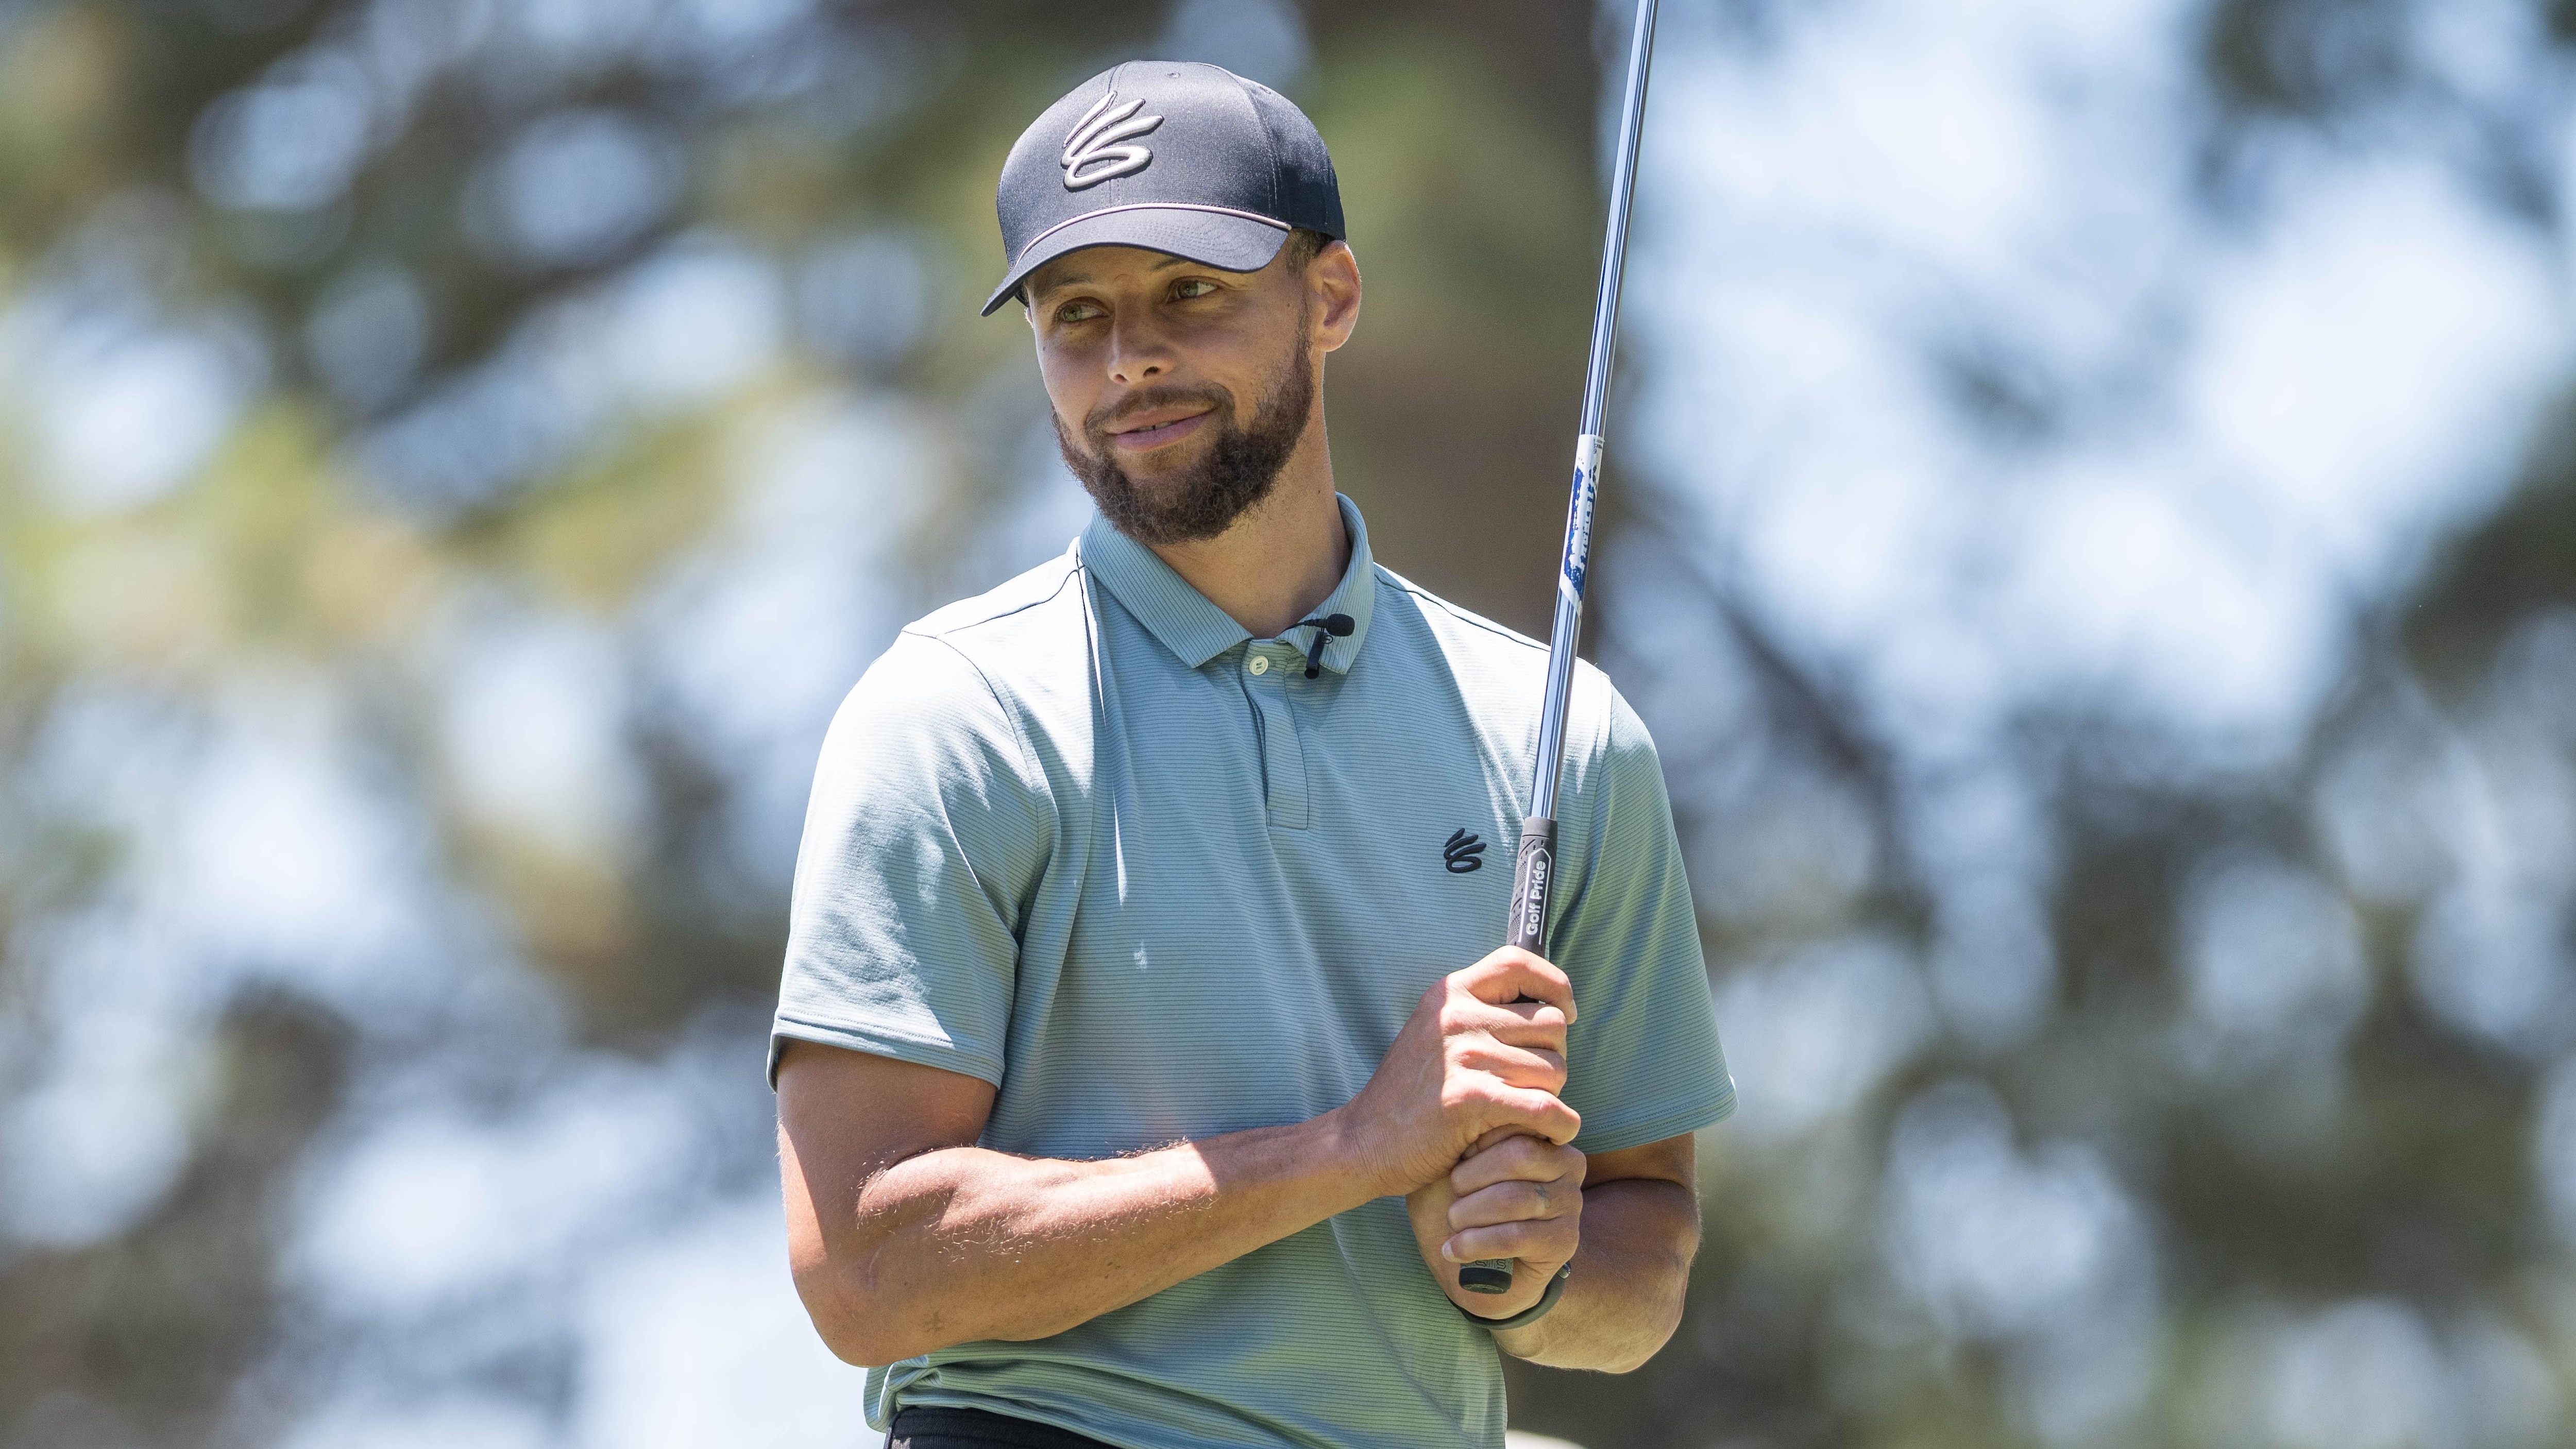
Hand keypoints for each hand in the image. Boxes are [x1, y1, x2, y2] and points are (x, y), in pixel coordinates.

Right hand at [1336, 946, 1579, 1198]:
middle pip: (1551, 1024)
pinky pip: (1546, 1107)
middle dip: (1553, 1056)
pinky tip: (1552, 1133)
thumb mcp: (1434, 1032)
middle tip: (1532, 1082)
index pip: (1518, 963)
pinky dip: (1559, 1125)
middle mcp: (1457, 1016)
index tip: (1566, 1012)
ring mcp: (1463, 1055)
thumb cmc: (1410, 1093)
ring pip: (1555, 1068)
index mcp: (1450, 993)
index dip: (1554, 984)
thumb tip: (1546, 1005)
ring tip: (1525, 1110)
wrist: (1364, 1142)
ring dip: (1552, 1095)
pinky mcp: (1471, 1099)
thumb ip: (1478, 1011)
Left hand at [1407, 1133, 1586, 1310]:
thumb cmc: (1456, 1203)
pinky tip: (1452, 1248)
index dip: (1475, 1141)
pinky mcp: (1564, 1241)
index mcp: (1544, 1133)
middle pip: (1518, 1155)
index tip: (1453, 1158)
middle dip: (1471, 1176)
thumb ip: (1464, 1133)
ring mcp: (1571, 1203)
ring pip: (1514, 1198)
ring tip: (1451, 1221)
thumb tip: (1472, 1104)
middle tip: (1451, 1192)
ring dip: (1469, 1212)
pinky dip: (1475, 1243)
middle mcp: (1568, 1163)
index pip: (1513, 1120)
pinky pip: (1514, 1236)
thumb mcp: (1450, 1163)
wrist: (1465, 1264)